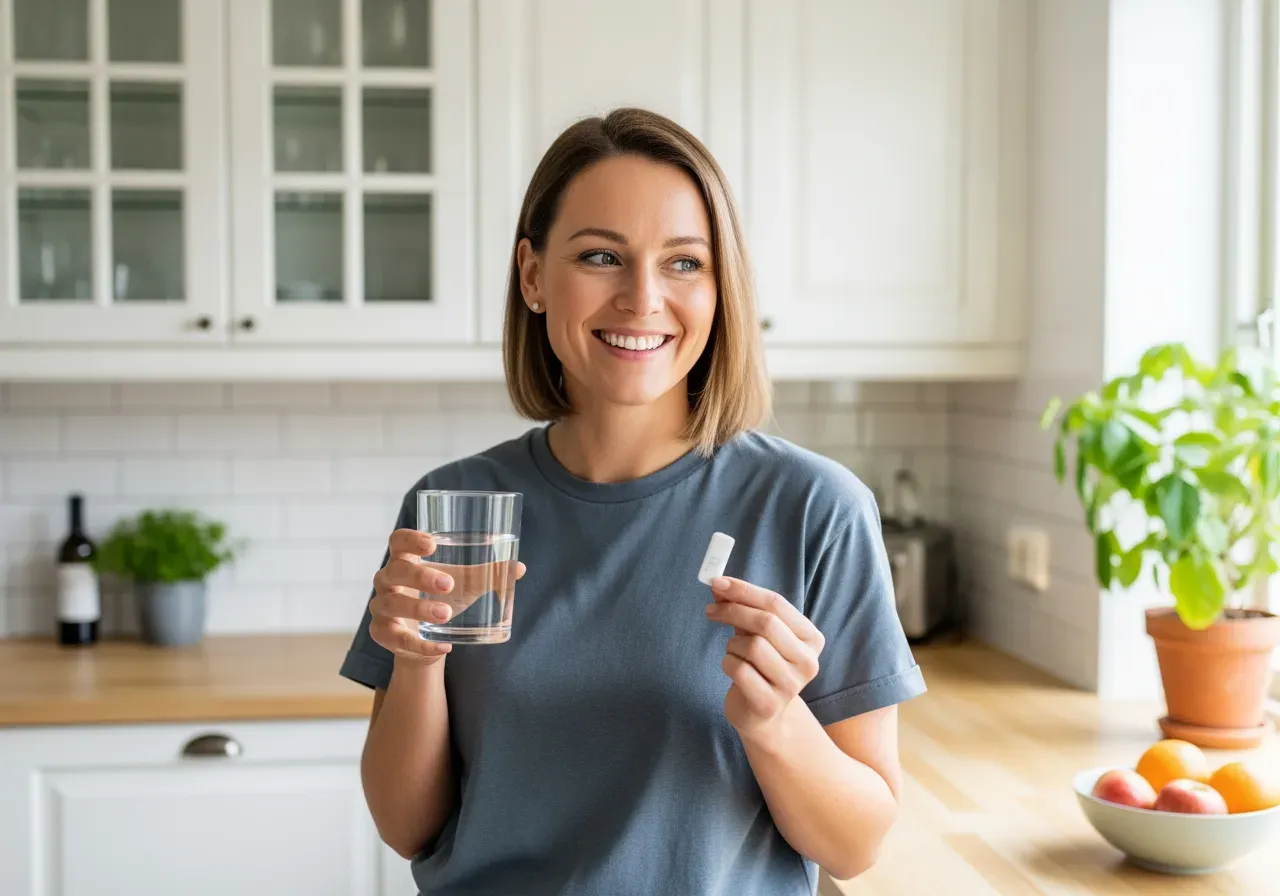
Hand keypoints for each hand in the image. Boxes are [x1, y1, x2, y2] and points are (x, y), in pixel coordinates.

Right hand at [369, 528, 525, 664]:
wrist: (425, 637)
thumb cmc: (441, 597)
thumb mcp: (464, 584)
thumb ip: (487, 574)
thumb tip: (519, 568)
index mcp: (404, 559)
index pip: (397, 541)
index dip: (410, 539)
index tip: (432, 544)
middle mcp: (387, 580)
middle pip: (395, 571)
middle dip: (420, 576)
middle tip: (449, 584)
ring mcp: (381, 607)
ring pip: (392, 603)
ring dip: (419, 608)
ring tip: (446, 614)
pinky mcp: (382, 633)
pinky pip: (396, 638)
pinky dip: (420, 645)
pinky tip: (444, 647)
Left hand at [705, 577, 824, 735]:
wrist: (764, 714)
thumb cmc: (760, 665)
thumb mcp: (756, 632)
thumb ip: (741, 608)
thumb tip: (718, 585)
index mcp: (811, 638)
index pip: (777, 604)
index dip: (744, 590)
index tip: (717, 582)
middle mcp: (808, 661)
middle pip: (766, 623)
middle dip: (733, 611)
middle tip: (710, 610)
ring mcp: (791, 685)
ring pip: (752, 646)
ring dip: (732, 644)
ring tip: (733, 652)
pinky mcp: (770, 703)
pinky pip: (740, 670)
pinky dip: (728, 663)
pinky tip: (733, 669)